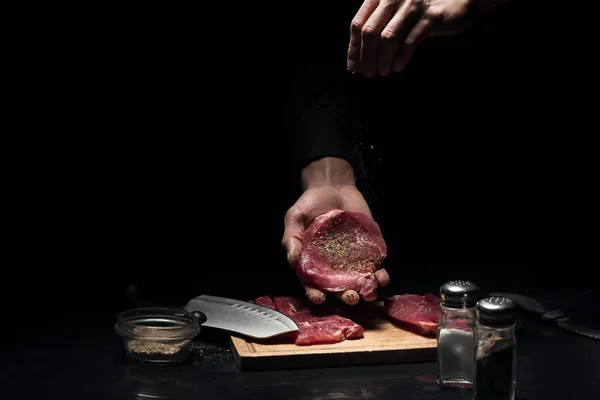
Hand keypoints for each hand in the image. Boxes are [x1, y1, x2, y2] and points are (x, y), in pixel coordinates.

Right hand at [282, 176, 389, 304]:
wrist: (333, 186)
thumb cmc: (310, 204)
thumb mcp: (294, 218)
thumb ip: (291, 239)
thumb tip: (292, 262)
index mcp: (313, 262)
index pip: (314, 284)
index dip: (316, 293)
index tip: (320, 298)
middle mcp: (332, 265)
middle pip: (339, 288)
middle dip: (346, 296)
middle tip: (351, 297)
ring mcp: (352, 259)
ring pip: (359, 281)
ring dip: (366, 290)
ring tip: (370, 293)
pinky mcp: (368, 250)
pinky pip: (375, 266)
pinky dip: (380, 274)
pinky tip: (382, 276)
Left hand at [347, 0, 479, 76]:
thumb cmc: (422, 7)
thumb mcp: (396, 10)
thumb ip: (379, 26)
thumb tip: (361, 56)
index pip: (358, 23)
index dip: (353, 48)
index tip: (353, 65)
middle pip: (370, 32)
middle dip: (366, 57)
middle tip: (367, 72)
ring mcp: (412, 6)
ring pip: (388, 38)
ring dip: (382, 59)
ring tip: (383, 71)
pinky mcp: (430, 17)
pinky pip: (410, 41)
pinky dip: (401, 57)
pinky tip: (398, 66)